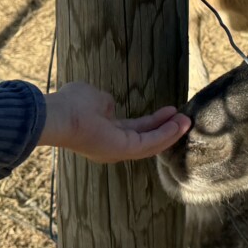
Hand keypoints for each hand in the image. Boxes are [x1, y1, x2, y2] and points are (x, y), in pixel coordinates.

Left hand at [43, 82, 189, 162]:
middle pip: (145, 138)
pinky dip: (165, 134)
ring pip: (150, 143)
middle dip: (165, 128)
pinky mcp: (123, 149)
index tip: (168, 112)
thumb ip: (105, 103)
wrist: (60, 115)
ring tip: (186, 121)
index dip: (152, 122)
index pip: (133, 130)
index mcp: (105, 134)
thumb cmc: (71, 104)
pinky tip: (178, 125)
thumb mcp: (94, 98)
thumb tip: (110, 105)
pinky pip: (148, 143)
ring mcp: (118, 150)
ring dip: (169, 132)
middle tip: (183, 119)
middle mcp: (113, 146)